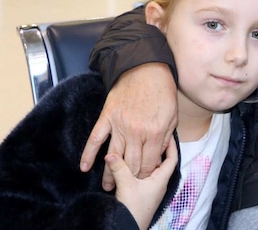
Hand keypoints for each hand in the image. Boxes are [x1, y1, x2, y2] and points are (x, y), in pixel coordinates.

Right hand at [80, 63, 177, 190]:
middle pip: (131, 164)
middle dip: (130, 179)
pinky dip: (88, 154)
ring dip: (109, 174)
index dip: (147, 174)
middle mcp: (136, 132)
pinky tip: (83, 167)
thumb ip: (166, 137)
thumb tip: (159, 156)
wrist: (145, 69)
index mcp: (155, 133)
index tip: (144, 180)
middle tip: (127, 188)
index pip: (149, 164)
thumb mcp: (173, 115)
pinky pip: (95, 139)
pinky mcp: (106, 117)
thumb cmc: (162, 91)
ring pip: (113, 156)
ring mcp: (119, 125)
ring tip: (108, 187)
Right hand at [108, 137, 177, 229]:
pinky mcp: (141, 194)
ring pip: (150, 170)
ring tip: (139, 146)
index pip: (172, 159)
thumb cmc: (133, 209)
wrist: (127, 228)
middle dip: (157, 149)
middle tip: (151, 136)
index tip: (168, 133)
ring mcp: (150, 189)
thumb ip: (119, 168)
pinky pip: (142, 177)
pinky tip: (129, 165)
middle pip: (161, 162)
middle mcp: (158, 183)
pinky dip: (138, 169)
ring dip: (145, 159)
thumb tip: (109, 154)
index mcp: (161, 179)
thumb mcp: (126, 185)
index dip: (171, 145)